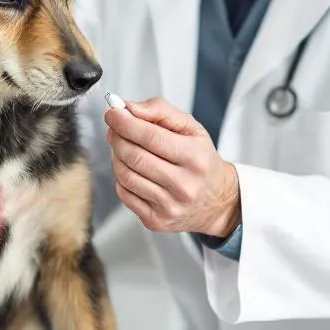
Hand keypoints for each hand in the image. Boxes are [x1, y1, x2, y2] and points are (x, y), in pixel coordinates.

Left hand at [104, 96, 240, 236]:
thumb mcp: (192, 128)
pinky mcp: (155, 221)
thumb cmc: (201, 160)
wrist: (217, 201)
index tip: (113, 113)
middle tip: (115, 129)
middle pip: (134, 156)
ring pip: (125, 175)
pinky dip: (120, 177)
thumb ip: (161, 111)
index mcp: (195, 158)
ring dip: (116, 156)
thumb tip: (129, 108)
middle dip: (117, 138)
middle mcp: (184, 185)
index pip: (151, 136)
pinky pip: (124, 194)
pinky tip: (130, 169)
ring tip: (122, 148)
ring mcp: (169, 206)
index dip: (125, 123)